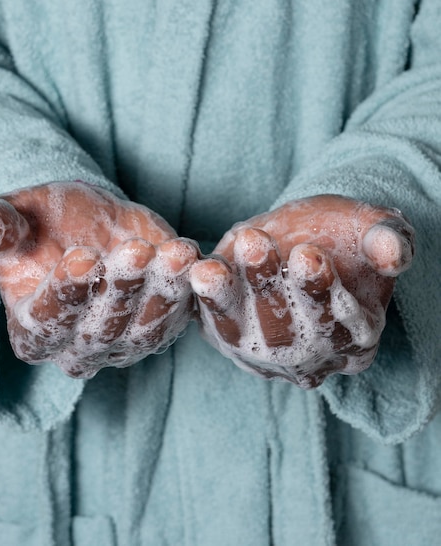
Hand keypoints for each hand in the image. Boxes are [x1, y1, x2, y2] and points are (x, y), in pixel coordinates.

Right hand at [0, 182, 197, 377]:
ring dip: (160, 292)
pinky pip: (176, 315)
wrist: (90, 223)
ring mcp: (123, 343)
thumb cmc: (46, 224)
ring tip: (172, 254)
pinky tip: (190, 257)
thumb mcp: (18, 218)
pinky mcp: (159, 326)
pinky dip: (186, 289)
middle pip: (100, 329)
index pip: (48, 321)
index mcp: (33, 332)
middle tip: (133, 252)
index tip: (82, 258)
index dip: (66, 292)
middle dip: (119, 290)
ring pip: (143, 329)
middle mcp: (78, 349)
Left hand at [189, 195, 413, 387]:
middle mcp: (310, 357)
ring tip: (211, 266)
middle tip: (253, 241)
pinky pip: (212, 322)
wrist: (305, 232)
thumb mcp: (371, 228)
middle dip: (267, 287)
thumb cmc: (343, 233)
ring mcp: (265, 353)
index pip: (338, 326)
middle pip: (286, 334)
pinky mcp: (229, 334)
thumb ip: (386, 240)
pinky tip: (192, 271)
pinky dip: (202, 299)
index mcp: (355, 338)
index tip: (306, 254)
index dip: (320, 292)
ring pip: (244, 334)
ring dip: (227, 298)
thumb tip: (394, 254)